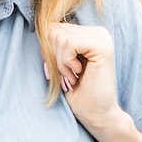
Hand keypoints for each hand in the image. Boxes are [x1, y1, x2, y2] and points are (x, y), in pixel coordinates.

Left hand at [44, 23, 128, 137]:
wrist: (96, 115)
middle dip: (54, 56)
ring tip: (74, 75)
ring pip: (60, 36)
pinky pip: (68, 43)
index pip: (53, 27)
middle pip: (54, 30)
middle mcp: (97, 31)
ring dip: (61, 62)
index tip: (63, 69)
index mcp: (88, 32)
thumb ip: (54, 42)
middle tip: (69, 74)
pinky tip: (78, 73)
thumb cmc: (77, 92)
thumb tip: (40, 26)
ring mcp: (101, 37)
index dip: (49, 51)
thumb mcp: (60, 61)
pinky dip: (66, 62)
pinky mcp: (102, 46)